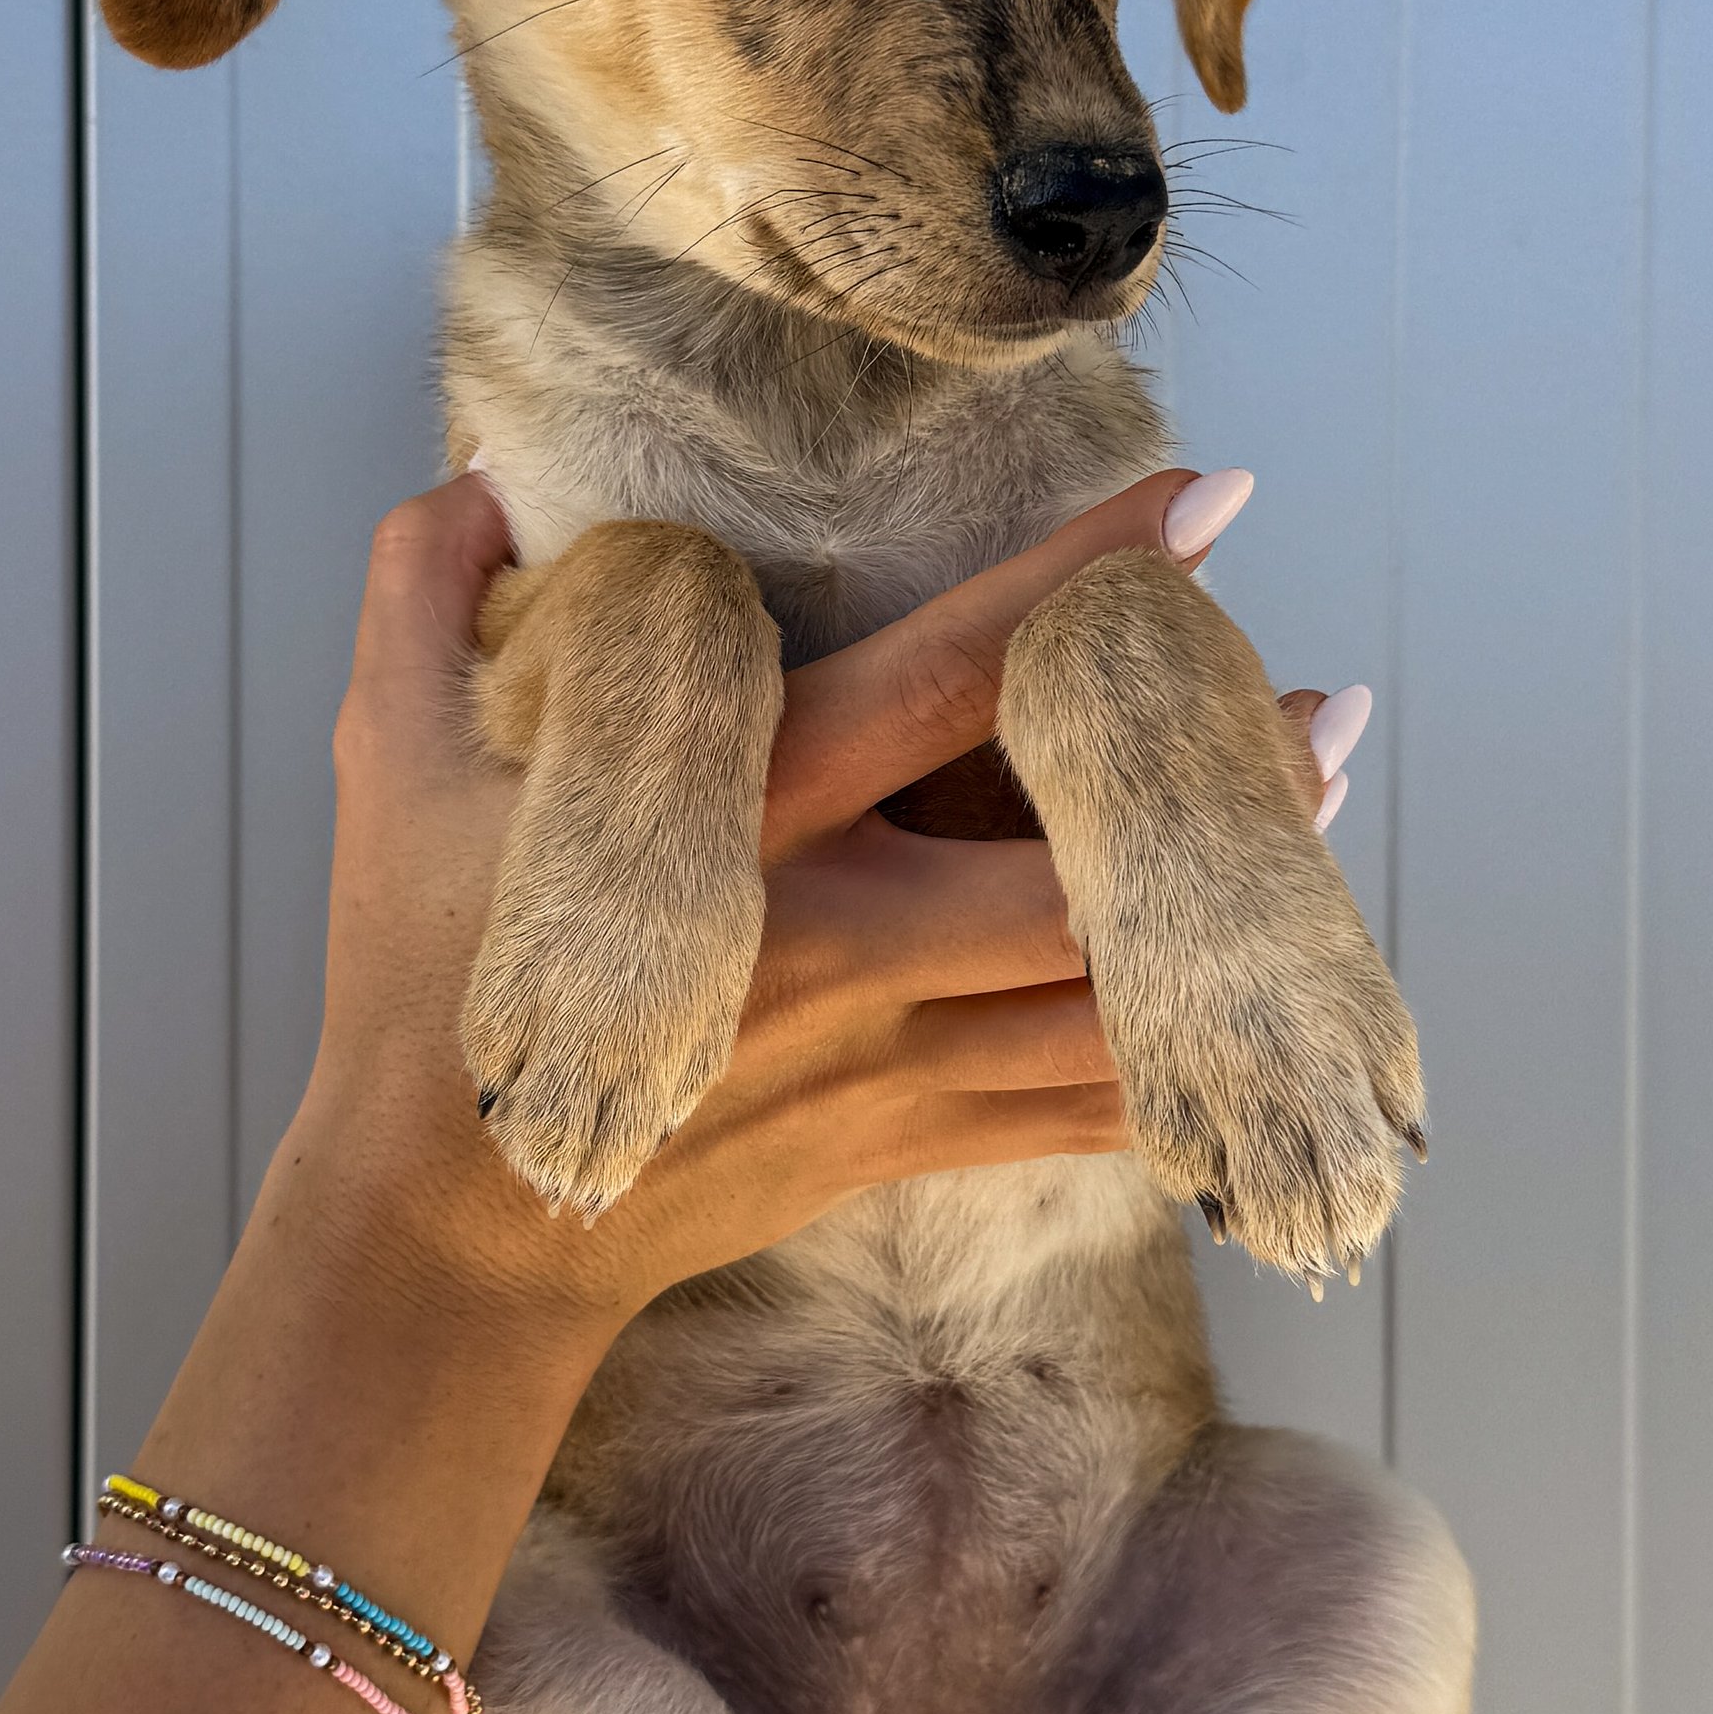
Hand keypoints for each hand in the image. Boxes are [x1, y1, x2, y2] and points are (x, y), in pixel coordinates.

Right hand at [286, 460, 1362, 1355]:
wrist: (451, 1236)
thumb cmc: (421, 984)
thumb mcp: (385, 767)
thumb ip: (422, 601)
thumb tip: (466, 477)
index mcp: (738, 825)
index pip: (944, 678)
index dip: (1080, 585)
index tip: (1206, 505)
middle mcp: (836, 944)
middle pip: (1074, 855)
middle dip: (1210, 786)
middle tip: (1326, 705)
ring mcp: (880, 1059)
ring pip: (1100, 986)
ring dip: (1224, 912)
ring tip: (1327, 821)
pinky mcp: (898, 1140)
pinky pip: (1072, 1109)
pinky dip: (1177, 1060)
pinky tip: (1259, 1006)